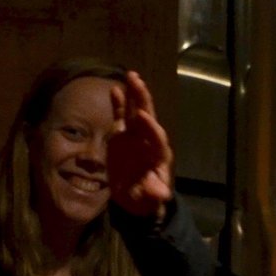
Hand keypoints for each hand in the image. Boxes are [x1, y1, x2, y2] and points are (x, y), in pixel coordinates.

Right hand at [106, 70, 175, 215]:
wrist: (134, 197)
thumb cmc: (145, 198)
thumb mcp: (149, 200)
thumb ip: (154, 194)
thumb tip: (160, 194)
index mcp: (158, 156)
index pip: (157, 139)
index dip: (150, 128)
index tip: (142, 116)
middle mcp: (148, 141)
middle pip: (148, 118)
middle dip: (144, 100)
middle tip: (138, 82)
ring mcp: (135, 136)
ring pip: (136, 111)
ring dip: (134, 94)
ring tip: (131, 75)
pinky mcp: (122, 135)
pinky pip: (122, 116)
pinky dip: (119, 103)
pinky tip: (115, 89)